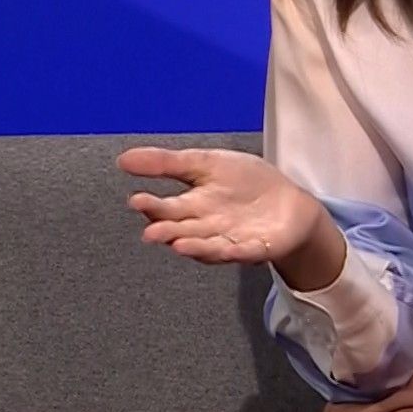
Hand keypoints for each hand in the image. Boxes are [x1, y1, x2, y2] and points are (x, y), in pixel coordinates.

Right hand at [117, 146, 322, 266]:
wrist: (288, 202)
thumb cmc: (244, 183)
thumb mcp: (206, 163)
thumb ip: (167, 163)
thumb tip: (124, 159)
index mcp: (193, 206)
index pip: (166, 209)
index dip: (152, 206)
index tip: (136, 200)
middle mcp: (206, 228)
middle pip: (182, 231)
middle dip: (167, 232)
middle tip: (151, 232)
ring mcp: (230, 240)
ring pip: (208, 246)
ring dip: (194, 246)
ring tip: (178, 244)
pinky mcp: (257, 248)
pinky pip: (245, 252)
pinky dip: (237, 252)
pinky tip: (229, 249)